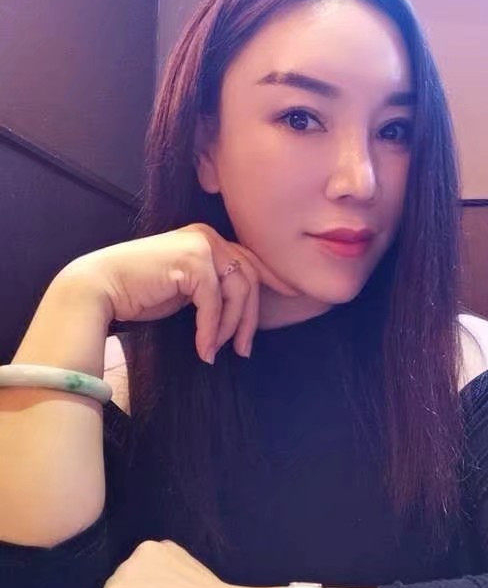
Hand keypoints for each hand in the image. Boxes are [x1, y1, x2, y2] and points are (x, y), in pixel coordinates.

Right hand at [58, 222, 299, 362]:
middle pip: (248, 279)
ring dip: (229, 328)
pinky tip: (203, 349)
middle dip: (249, 319)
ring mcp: (200, 245)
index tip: (286, 301)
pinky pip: (214, 303)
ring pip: (237, 292)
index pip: (249, 263)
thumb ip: (214, 289)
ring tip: (217, 350)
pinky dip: (210, 330)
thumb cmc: (141, 293)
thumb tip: (244, 309)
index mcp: (208, 239)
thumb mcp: (187, 289)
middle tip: (244, 349)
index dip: (270, 284)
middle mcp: (207, 237)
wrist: (101, 289)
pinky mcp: (191, 261)